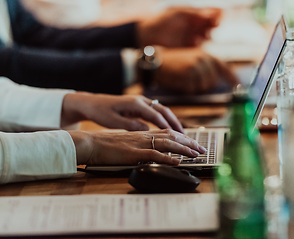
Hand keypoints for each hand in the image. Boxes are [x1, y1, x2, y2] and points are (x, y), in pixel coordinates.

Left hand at [61, 92, 183, 132]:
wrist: (92, 103)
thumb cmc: (100, 112)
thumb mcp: (113, 121)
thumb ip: (130, 126)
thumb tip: (147, 131)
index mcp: (135, 103)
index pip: (156, 115)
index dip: (167, 126)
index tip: (176, 136)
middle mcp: (141, 101)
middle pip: (164, 111)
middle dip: (176, 123)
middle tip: (185, 136)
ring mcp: (141, 102)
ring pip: (162, 111)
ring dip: (172, 121)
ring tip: (182, 134)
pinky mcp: (139, 106)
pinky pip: (156, 113)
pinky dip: (164, 121)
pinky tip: (168, 130)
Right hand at [68, 129, 206, 164]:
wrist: (91, 143)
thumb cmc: (106, 145)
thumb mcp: (126, 142)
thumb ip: (139, 144)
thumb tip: (152, 150)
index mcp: (142, 134)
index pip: (168, 133)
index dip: (183, 138)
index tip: (193, 143)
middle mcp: (144, 136)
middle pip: (172, 136)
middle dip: (189, 143)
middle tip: (202, 149)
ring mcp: (139, 144)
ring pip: (167, 143)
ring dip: (184, 149)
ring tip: (196, 154)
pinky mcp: (134, 153)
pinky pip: (154, 154)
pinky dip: (168, 158)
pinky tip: (177, 161)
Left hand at [137, 7, 221, 47]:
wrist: (147, 38)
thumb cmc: (160, 22)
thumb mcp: (177, 14)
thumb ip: (194, 13)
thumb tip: (211, 13)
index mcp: (194, 15)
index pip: (212, 13)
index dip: (218, 14)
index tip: (218, 16)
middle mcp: (196, 26)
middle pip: (213, 25)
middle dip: (215, 24)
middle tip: (213, 24)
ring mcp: (194, 38)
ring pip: (209, 36)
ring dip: (208, 35)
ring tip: (202, 34)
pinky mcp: (189, 50)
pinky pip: (200, 48)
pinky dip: (200, 45)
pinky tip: (195, 42)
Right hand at [154, 47, 237, 93]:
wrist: (157, 62)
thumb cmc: (174, 63)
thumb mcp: (192, 59)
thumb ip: (206, 68)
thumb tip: (216, 82)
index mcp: (207, 56)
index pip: (225, 69)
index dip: (232, 79)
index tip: (237, 87)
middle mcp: (204, 60)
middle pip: (213, 82)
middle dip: (204, 85)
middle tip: (190, 80)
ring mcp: (196, 67)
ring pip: (203, 87)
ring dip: (194, 87)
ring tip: (184, 78)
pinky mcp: (188, 74)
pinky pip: (192, 89)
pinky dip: (186, 88)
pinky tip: (179, 81)